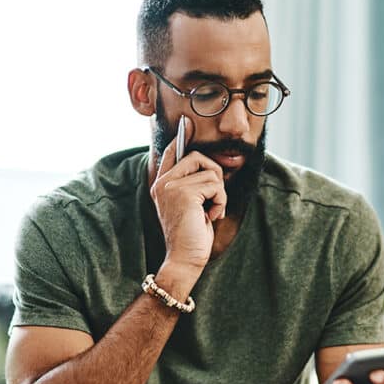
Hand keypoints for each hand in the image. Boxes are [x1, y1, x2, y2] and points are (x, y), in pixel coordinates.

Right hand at [150, 116, 228, 274]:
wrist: (184, 259)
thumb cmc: (192, 237)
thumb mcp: (193, 206)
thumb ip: (195, 185)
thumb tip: (210, 165)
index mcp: (162, 185)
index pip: (172, 152)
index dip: (181, 137)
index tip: (187, 123)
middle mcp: (163, 182)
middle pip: (198, 157)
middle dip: (214, 178)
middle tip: (212, 201)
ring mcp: (171, 186)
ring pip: (211, 172)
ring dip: (219, 194)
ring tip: (209, 212)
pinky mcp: (184, 193)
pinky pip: (215, 184)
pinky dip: (220, 202)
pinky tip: (210, 216)